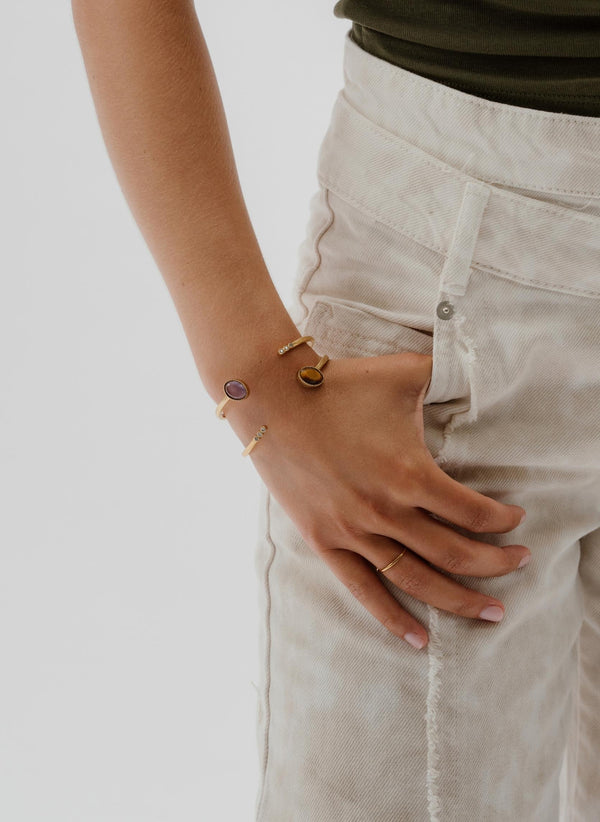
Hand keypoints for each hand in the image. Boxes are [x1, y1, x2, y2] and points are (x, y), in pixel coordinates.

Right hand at [232, 349, 529, 649]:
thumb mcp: (405, 373)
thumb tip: (481, 371)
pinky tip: (418, 639)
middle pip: (455, 554)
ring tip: (491, 614)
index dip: (503, 521)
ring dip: (458, 601)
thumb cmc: (341, 384)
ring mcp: (352, 531)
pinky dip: (392, 618)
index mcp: (411, 474)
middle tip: (521, 566)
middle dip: (497, 565)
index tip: (516, 521)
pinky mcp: (323, 540)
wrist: (272, 398)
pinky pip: (363, 589)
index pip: (474, 514)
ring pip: (416, 580)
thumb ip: (449, 374)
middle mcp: (386, 512)